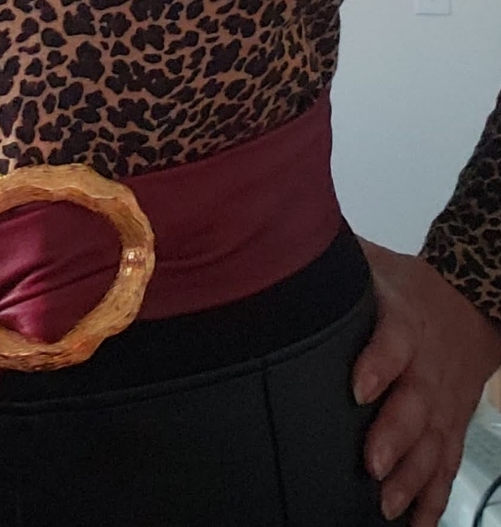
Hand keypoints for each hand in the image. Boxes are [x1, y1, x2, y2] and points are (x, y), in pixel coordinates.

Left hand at [353, 238, 500, 524]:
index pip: (394, 342)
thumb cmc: (407, 287)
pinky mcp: (450, 426)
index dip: (378, 364)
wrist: (472, 304)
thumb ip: (329, 260)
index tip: (357, 387)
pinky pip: (445, 466)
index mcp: (404, 323)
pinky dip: (433, 497)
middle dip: (394, 436)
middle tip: (370, 463)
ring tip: (386, 505)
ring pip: (432, 444)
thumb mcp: (373, 263)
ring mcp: (441, 402)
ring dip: (411, 477)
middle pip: (415, 405)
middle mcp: (425, 368)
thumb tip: (270, 245)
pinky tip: (414, 525)